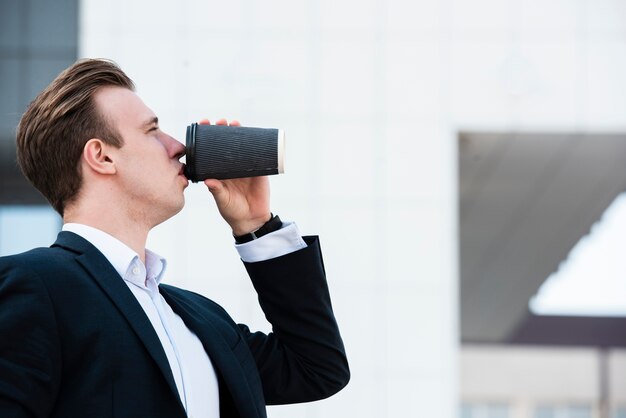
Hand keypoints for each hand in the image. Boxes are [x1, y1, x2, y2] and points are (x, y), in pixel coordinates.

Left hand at [200, 118, 271, 235]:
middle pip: (226, 143)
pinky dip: (257, 144)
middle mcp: (230, 166)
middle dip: (223, 130)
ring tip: (234, 122)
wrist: (252, 220)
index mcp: (218, 171)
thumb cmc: (232, 210)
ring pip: (241, 145)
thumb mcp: (222, 200)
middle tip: (220, 122)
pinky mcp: (259, 169)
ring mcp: (245, 166)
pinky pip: (258, 154)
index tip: (203, 125)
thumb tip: (208, 181)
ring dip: (238, 132)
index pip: (211, 150)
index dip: (207, 137)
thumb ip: (216, 190)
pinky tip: (254, 134)